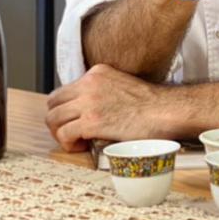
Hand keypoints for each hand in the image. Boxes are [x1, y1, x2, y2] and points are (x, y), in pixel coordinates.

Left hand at [44, 64, 174, 151]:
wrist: (165, 111)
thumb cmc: (152, 104)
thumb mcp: (122, 85)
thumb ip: (104, 91)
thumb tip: (95, 109)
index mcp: (97, 73)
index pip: (65, 90)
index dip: (65, 109)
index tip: (74, 120)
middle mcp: (89, 84)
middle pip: (53, 103)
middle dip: (57, 120)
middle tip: (69, 132)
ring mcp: (89, 102)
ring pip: (53, 118)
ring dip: (60, 133)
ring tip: (75, 141)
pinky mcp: (91, 121)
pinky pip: (64, 133)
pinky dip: (68, 143)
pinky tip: (81, 147)